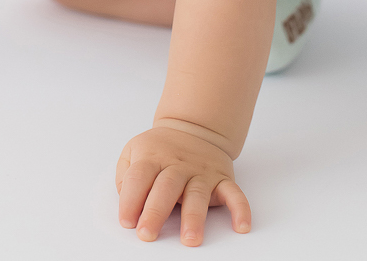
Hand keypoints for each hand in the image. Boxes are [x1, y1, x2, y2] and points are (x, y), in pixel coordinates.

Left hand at [116, 127, 250, 245]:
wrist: (193, 128)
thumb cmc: (160, 149)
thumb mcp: (134, 151)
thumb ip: (125, 176)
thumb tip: (126, 203)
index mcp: (152, 157)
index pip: (138, 177)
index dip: (130, 199)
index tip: (126, 221)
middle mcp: (177, 165)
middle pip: (166, 187)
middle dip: (156, 212)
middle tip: (147, 234)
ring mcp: (201, 172)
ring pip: (197, 194)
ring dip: (194, 217)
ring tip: (190, 239)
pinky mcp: (221, 178)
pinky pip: (233, 192)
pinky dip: (240, 208)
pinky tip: (241, 225)